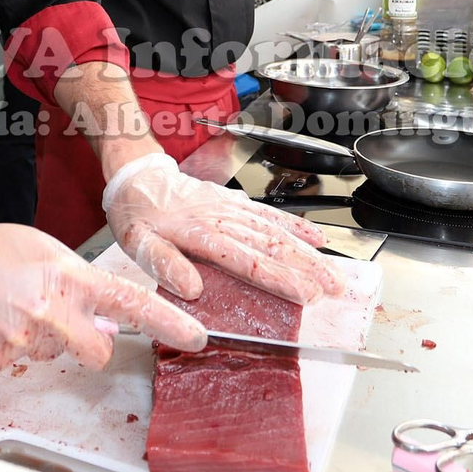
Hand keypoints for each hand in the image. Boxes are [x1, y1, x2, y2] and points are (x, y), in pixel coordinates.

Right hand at [0, 208, 204, 370]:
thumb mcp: (43, 249)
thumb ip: (79, 281)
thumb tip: (104, 316)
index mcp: (66, 276)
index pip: (129, 302)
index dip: (167, 322)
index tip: (195, 336)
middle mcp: (51, 311)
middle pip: (97, 349)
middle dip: (90, 340)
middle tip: (63, 318)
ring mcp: (25, 339)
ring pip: (57, 355)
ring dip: (46, 338)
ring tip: (14, 306)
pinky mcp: (1, 359)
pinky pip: (24, 361)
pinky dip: (16, 346)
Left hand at [103, 153, 347, 304]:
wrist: (138, 177)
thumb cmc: (138, 214)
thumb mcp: (138, 243)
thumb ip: (165, 264)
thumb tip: (192, 288)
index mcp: (201, 234)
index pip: (248, 261)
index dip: (280, 279)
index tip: (306, 294)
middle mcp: (223, 220)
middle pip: (272, 246)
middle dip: (307, 268)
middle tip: (334, 288)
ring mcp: (232, 209)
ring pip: (276, 231)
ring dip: (308, 251)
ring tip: (333, 271)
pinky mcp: (235, 202)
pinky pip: (269, 214)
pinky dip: (295, 225)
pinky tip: (315, 238)